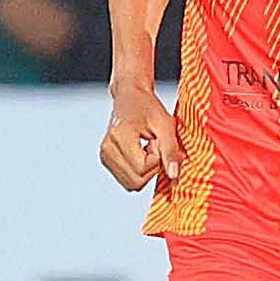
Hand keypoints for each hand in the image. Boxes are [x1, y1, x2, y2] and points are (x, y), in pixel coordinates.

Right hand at [98, 76, 179, 191]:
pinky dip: (139, 171)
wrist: (130, 96)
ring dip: (146, 170)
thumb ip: (171, 151)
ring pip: (132, 184)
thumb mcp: (165, 124)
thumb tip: (174, 176)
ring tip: (146, 148)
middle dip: (151, 168)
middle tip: (152, 145)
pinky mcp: (107, 161)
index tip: (156, 140)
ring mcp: (105, 157)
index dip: (156, 158)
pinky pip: (128, 180)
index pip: (142, 168)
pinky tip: (140, 152)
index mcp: (119, 137)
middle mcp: (107, 150)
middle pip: (136, 181)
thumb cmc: (147, 106)